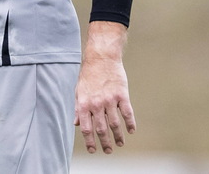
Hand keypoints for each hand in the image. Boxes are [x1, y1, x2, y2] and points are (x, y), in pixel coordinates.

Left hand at [74, 22, 135, 153]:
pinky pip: (127, 113)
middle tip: (108, 151)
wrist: (101, 58)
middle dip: (104, 143)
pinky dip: (130, 123)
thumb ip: (78, 108)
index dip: (89, 141)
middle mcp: (96, 104)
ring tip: (120, 144)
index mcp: (83, 104)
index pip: (86, 128)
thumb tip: (76, 124)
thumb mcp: (79, 91)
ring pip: (115, 124)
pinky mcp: (122, 95)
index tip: (93, 150)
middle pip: (101, 129)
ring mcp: (109, 100)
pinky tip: (131, 130)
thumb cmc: (88, 75)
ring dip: (118, 136)